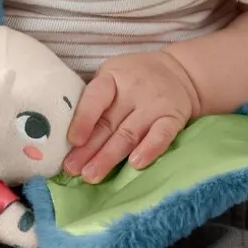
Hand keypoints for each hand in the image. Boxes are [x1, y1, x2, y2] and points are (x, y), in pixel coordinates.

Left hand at [63, 51, 199, 181]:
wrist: (179, 72)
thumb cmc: (133, 80)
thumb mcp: (110, 78)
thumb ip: (93, 102)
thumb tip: (68, 140)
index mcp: (111, 78)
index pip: (95, 98)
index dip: (83, 120)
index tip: (73, 141)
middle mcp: (133, 91)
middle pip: (108, 124)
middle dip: (88, 150)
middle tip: (72, 170)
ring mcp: (154, 105)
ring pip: (129, 134)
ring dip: (109, 157)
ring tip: (92, 175)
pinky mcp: (173, 118)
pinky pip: (162, 135)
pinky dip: (149, 150)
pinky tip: (135, 164)